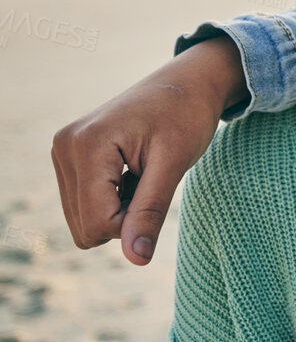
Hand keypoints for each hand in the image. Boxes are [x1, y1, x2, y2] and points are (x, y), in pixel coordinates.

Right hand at [50, 36, 246, 264]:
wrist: (188, 81)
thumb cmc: (187, 116)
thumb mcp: (175, 164)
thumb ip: (150, 212)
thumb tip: (136, 259)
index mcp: (87, 146)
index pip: (98, 223)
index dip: (135, 222)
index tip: (160, 189)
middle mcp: (64, 147)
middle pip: (84, 227)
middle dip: (124, 217)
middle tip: (153, 181)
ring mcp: (62, 151)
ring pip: (81, 220)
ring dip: (119, 208)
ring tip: (143, 172)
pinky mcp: (68, 156)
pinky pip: (82, 204)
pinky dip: (112, 198)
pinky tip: (132, 170)